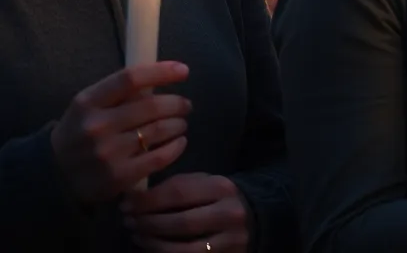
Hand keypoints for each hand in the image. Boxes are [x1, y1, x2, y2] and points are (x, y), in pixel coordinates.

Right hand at [51, 62, 190, 203]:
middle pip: (152, 106)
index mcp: (88, 102)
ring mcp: (108, 153)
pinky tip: (179, 142)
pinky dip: (176, 146)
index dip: (161, 72)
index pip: (131, 79)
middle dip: (177, 103)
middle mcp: (97, 126)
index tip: (184, 71)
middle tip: (185, 105)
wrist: (56, 174)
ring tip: (181, 123)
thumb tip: (163, 77)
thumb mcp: (90, 106)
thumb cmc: (81, 131)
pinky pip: (160, 157)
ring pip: (160, 130)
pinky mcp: (119, 176)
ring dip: (178, 124)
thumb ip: (120, 92)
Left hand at [123, 173, 249, 251]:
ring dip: (153, 244)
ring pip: (182, 248)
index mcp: (222, 187)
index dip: (147, 201)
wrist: (256, 217)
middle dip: (148, 224)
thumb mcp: (206, 183)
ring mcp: (229, 240)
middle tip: (128, 222)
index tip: (126, 204)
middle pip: (179, 222)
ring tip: (137, 237)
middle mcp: (228, 213)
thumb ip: (179, 187)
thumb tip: (139, 198)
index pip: (178, 193)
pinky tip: (153, 250)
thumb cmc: (221, 198)